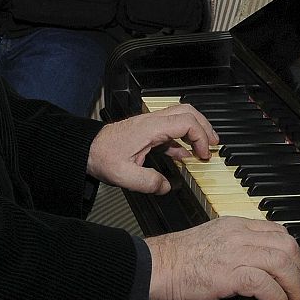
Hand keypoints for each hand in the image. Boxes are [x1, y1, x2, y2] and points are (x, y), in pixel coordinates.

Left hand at [86, 103, 216, 194]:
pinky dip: (182, 139)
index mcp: (151, 128)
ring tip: (205, 147)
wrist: (86, 149)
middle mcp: (153, 121)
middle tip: (214, 144)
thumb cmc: (101, 156)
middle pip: (188, 112)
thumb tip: (165, 186)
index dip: (200, 137)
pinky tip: (184, 155)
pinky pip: (171, 129)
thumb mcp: (124, 175)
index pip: (187, 123)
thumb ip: (148, 182)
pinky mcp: (146, 131)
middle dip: (204, 127)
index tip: (203, 154)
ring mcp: (150, 124)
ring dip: (195, 130)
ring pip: (180, 117)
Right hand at [147, 217, 299, 299]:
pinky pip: (266, 284)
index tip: (294, 267)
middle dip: (299, 269)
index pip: (278, 231)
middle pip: (286, 245)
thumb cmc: (177, 258)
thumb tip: (255, 262)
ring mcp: (236, 253)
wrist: (155, 265)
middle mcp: (239, 234)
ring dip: (293, 285)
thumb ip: (235, 244)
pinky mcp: (230, 274)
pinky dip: (278, 297)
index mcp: (235, 224)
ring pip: (281, 262)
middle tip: (298, 287)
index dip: (292, 251)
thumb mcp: (212, 239)